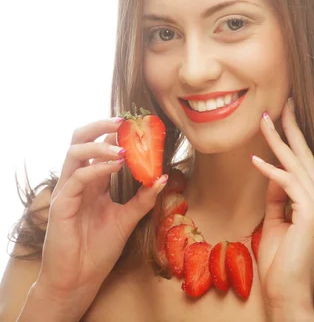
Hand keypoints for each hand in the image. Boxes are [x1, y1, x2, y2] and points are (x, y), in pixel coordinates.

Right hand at [37, 118, 167, 311]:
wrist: (80, 279)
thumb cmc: (99, 249)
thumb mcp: (128, 219)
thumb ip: (144, 198)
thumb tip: (164, 176)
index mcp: (93, 182)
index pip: (100, 147)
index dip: (116, 134)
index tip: (138, 125)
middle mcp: (79, 181)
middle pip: (80, 140)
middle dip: (100, 125)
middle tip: (124, 121)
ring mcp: (68, 191)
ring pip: (74, 152)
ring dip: (100, 145)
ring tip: (123, 147)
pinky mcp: (62, 205)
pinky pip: (77, 178)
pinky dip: (97, 168)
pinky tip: (116, 165)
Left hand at [251, 98, 313, 316]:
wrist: (288, 294)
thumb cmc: (282, 263)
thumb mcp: (276, 222)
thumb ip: (277, 198)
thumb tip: (270, 172)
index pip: (306, 165)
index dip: (295, 141)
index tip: (284, 119)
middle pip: (306, 158)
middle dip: (293, 129)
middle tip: (284, 103)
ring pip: (298, 166)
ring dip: (279, 142)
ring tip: (265, 120)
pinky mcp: (312, 215)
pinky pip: (289, 185)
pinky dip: (271, 171)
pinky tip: (255, 160)